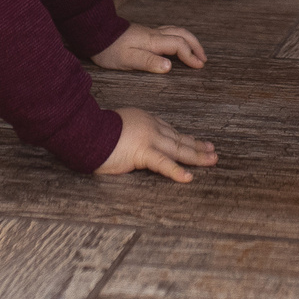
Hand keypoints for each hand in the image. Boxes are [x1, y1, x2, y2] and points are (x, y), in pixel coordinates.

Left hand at [95, 23, 206, 73]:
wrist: (96, 33)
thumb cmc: (110, 49)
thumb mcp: (128, 59)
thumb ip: (149, 62)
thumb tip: (169, 67)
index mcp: (153, 41)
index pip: (179, 45)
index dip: (191, 55)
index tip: (198, 66)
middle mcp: (155, 34)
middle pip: (182, 34)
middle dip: (196, 45)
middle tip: (203, 59)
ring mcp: (150, 32)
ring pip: (177, 31)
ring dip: (189, 40)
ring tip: (196, 52)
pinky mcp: (145, 34)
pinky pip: (169, 32)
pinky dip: (179, 37)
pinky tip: (177, 43)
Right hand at [97, 107, 216, 181]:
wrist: (85, 130)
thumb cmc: (94, 132)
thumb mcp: (116, 129)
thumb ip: (128, 135)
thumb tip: (130, 144)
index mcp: (145, 120)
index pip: (170, 131)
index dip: (185, 138)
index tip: (197, 142)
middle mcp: (151, 127)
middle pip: (179, 138)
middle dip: (197, 146)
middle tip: (213, 151)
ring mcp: (149, 139)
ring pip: (178, 149)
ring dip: (197, 156)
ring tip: (212, 161)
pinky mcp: (143, 152)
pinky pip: (164, 164)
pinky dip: (177, 171)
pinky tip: (189, 178)